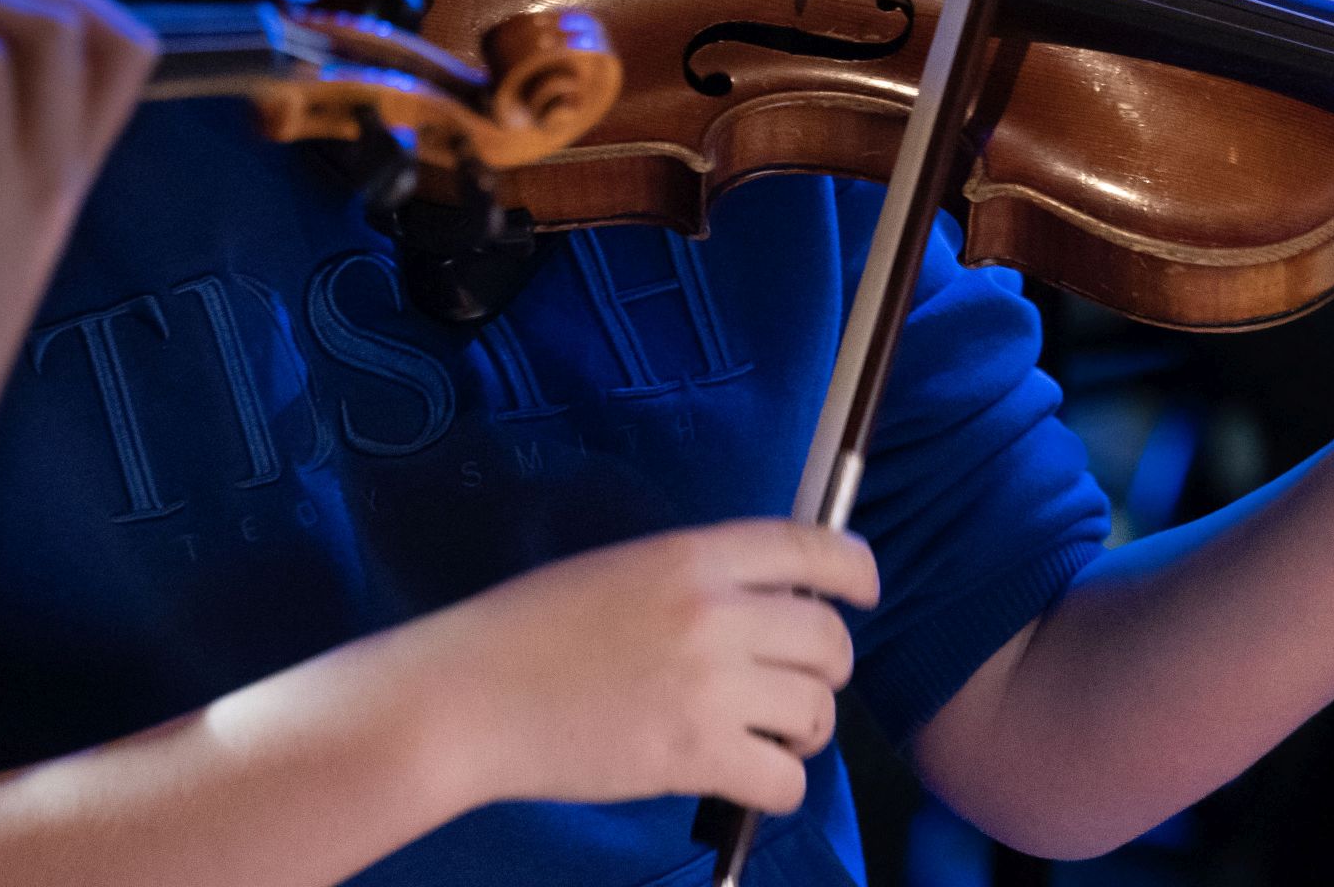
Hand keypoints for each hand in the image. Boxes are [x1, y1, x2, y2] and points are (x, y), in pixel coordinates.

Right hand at [408, 519, 879, 816]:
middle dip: (825, 671)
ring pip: (818, 712)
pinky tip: (746, 777)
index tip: (862, 593)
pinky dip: (778, 785)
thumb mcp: (622, 571)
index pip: (814, 549)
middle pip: (830, 641)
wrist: (471, 694)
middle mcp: (716, 611)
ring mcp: (710, 684)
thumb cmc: (531, 630)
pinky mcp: (696, 754)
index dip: (855, 572)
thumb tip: (767, 606)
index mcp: (694, 554)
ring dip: (803, 731)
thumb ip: (698, 579)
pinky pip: (786, 778)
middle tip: (790, 689)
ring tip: (765, 737)